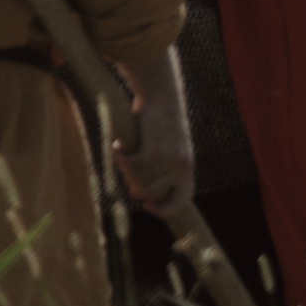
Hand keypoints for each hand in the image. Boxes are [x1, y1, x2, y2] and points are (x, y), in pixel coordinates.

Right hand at [111, 52, 193, 215]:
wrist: (161, 96)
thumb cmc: (158, 123)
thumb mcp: (167, 149)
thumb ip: (160, 172)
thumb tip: (142, 194)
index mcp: (187, 168)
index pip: (181, 202)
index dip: (164, 209)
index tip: (146, 204)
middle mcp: (181, 167)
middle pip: (148, 193)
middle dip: (133, 182)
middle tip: (128, 164)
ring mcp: (169, 160)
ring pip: (137, 179)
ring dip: (126, 166)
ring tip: (126, 150)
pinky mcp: (154, 150)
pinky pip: (131, 165)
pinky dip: (120, 156)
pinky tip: (118, 145)